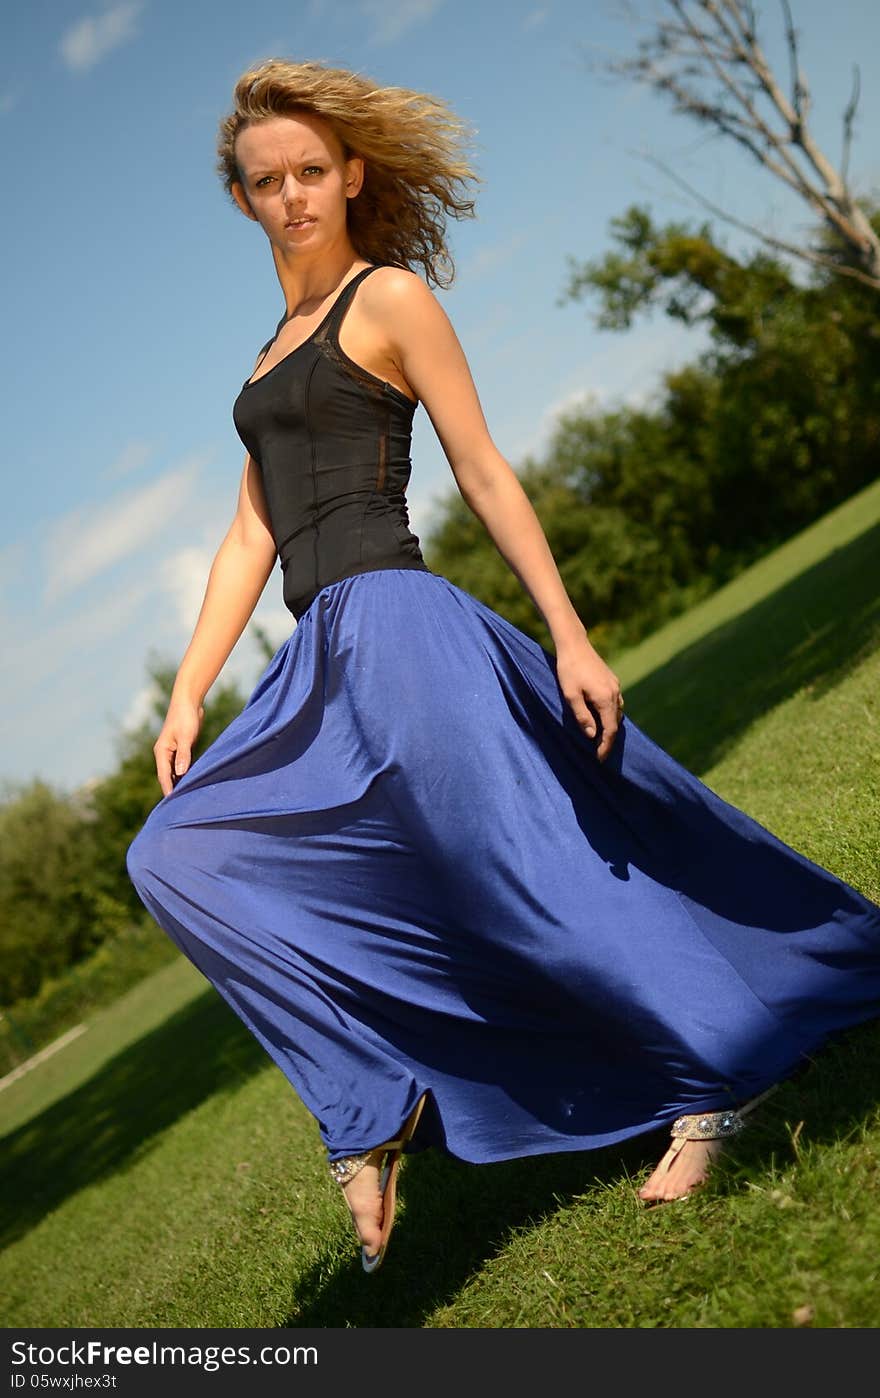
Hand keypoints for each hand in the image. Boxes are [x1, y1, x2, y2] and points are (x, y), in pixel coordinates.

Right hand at [154, 698, 204, 795]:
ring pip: (175, 773)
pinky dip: (185, 775)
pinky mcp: (182, 750)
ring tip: (186, 799)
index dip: (168, 789)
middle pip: (168, 777)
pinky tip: (192, 783)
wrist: (189, 702)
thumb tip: (180, 773)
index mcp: (162, 752)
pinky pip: (182, 767)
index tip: (172, 804)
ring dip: (179, 783)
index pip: (164, 776)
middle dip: (172, 790)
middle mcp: (165, 754)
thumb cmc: (186, 717)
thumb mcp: (186, 737)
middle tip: (179, 807)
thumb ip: (183, 755)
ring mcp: (173, 752)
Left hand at [554, 634, 623, 762]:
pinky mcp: (612, 680)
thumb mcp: (570, 696)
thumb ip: (582, 716)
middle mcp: (615, 693)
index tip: (599, 758)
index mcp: (605, 699)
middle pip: (616, 722)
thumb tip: (592, 736)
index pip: (610, 730)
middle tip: (598, 752)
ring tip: (599, 737)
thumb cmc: (568, 670)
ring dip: (610, 726)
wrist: (574, 645)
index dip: (605, 746)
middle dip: (608, 739)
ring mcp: (615, 686)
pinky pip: (615, 702)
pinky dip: (610, 714)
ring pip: (617, 712)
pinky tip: (601, 716)